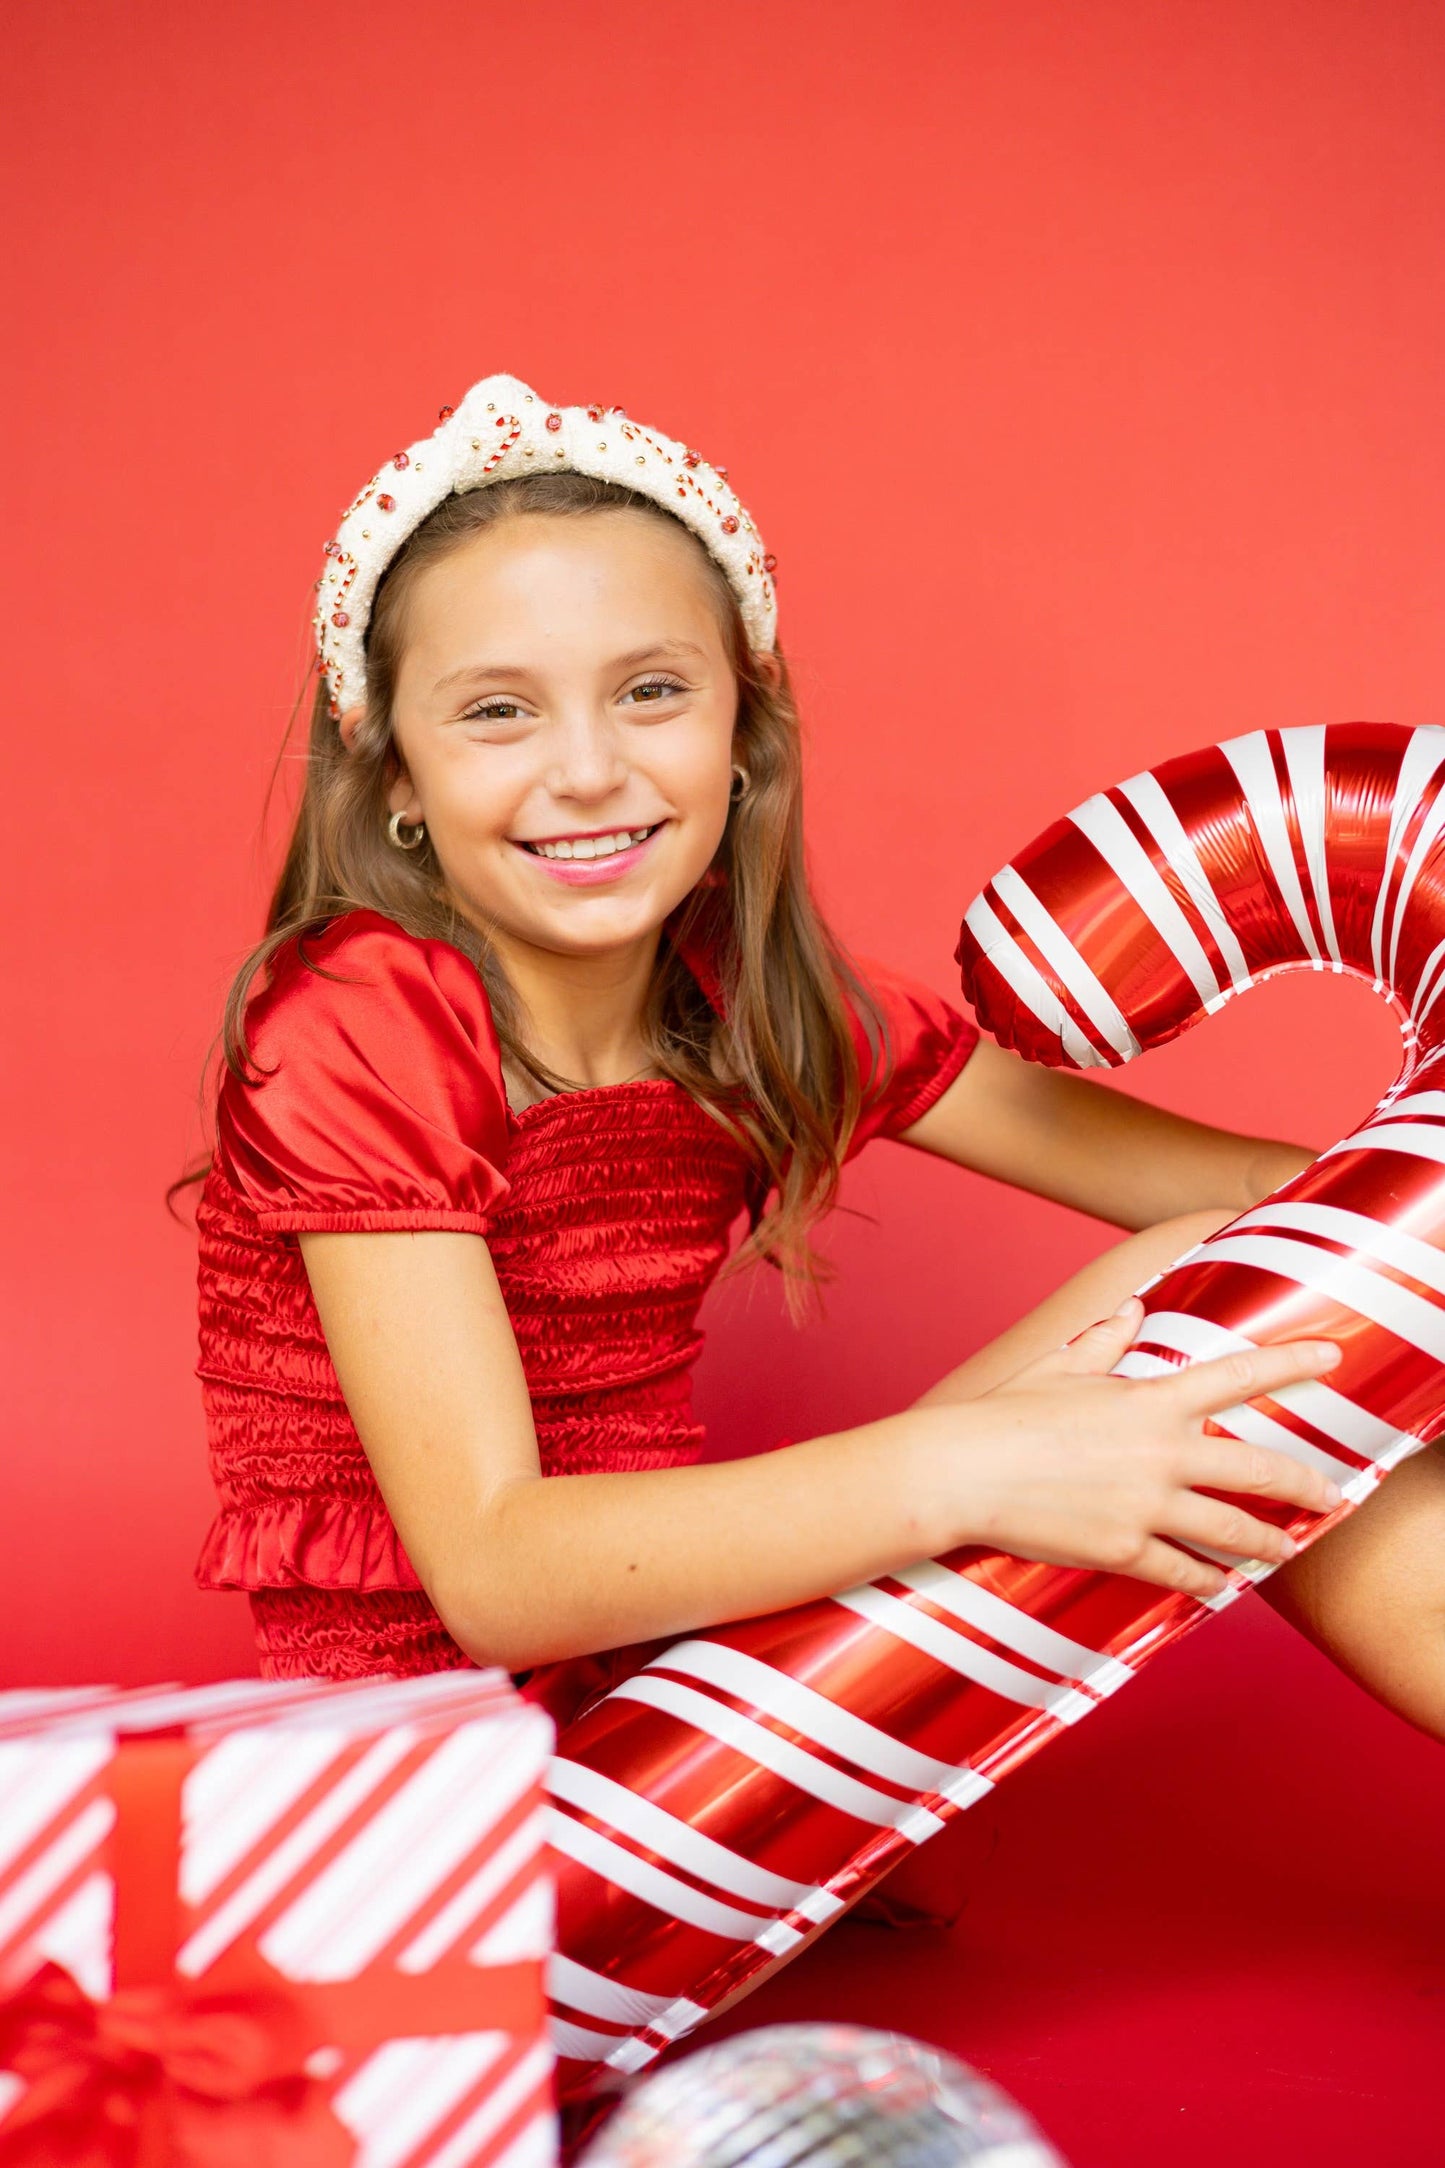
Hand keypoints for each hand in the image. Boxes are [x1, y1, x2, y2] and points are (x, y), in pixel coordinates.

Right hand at [936, 1297, 1343, 1597]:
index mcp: (1151, 1400)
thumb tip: (1131, 1310)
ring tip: (1288, 1549)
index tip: (1332, 1358)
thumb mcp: (1059, 1367)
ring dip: (1270, 1542)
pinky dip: (1209, 1581)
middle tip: (1332, 1494)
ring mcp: (1147, 1504)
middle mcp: (1162, 1452)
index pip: (1239, 1374)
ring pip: (1234, 1529)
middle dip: (1307, 1485)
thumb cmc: (1005, 1414)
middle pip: (1261, 1469)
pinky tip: (1222, 1586)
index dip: (1292, 1363)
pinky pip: (1185, 1572)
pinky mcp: (1124, 1549)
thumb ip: (1104, 1340)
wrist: (962, 1473)